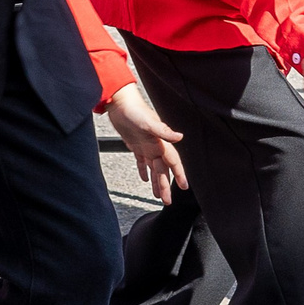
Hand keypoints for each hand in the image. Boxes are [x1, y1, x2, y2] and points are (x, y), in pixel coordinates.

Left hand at [104, 85, 185, 201]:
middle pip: (163, 170)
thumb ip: (164, 131)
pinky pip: (142, 162)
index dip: (179, 174)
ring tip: (158, 195)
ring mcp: (146, 146)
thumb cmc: (134, 110)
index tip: (184, 187)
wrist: (119, 103)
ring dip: (156, 181)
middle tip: (167, 201)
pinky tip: (144, 179)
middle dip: (166, 185)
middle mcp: (155, 146)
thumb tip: (180, 137)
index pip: (173, 162)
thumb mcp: (149, 122)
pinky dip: (144, 171)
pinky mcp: (135, 145)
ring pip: (154, 169)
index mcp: (160, 143)